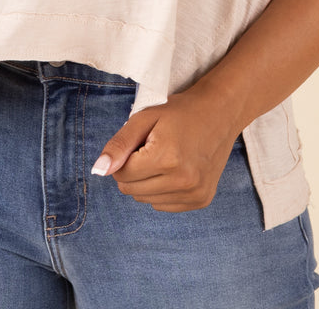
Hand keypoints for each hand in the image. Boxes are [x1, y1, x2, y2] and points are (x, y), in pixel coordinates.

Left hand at [91, 88, 239, 211]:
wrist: (220, 113)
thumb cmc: (179, 112)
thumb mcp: (145, 118)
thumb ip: (119, 145)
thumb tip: (98, 171)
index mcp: (167, 158)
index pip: (122, 174)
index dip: (124, 156)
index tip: (140, 142)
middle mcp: (183, 181)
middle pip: (132, 190)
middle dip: (134, 170)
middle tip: (153, 148)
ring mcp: (194, 194)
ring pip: (146, 200)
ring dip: (147, 182)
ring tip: (165, 157)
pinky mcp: (201, 200)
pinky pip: (163, 206)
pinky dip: (162, 190)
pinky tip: (175, 169)